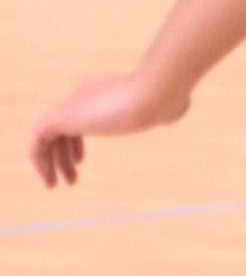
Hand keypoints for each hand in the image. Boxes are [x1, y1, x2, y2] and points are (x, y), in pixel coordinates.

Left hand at [32, 70, 189, 186]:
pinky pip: (38, 141)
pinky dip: (40, 160)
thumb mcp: (168, 104)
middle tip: (71, 178)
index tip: (81, 161)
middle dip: (63, 154)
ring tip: (58, 185)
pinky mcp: (62, 117)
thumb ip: (166, 108)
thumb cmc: (166, 99)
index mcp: (103, 90)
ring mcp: (73, 104)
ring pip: (48, 135)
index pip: (81, 115)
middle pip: (62, 127)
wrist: (155, 92)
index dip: (77, 140)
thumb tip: (176, 110)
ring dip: (51, 162)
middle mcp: (84, 94)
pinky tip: (50, 178)